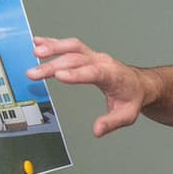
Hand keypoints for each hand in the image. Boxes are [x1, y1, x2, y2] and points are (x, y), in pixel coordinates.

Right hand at [29, 37, 146, 137]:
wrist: (139, 84)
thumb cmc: (132, 98)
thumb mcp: (127, 115)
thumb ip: (112, 123)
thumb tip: (97, 131)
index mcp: (112, 76)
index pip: (93, 72)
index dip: (76, 74)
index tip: (58, 76)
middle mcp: (102, 62)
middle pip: (76, 60)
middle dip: (53, 65)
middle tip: (33, 73)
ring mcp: (94, 56)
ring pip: (72, 47)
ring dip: (53, 48)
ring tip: (35, 53)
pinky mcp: (88, 54)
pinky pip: (70, 46)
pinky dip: (54, 43)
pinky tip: (39, 43)